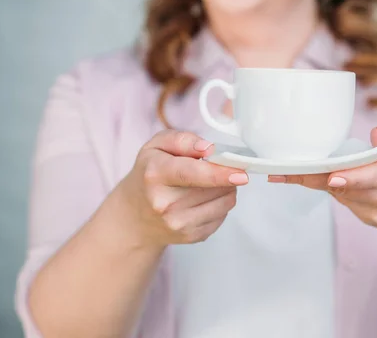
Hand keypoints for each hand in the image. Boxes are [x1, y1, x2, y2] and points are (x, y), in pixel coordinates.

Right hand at [116, 130, 248, 247]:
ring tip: (209, 184)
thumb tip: (208, 148)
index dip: (220, 173)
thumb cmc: (149, 175)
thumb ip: (183, 140)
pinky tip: (203, 200)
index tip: (241, 174)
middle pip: (215, 187)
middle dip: (225, 175)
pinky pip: (222, 216)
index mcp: (155, 174)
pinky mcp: (191, 237)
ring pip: (225, 203)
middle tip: (217, 168)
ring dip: (226, 189)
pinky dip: (220, 205)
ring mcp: (177, 224)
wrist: (135, 217)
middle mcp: (164, 203)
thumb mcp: (157, 146)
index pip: (192, 173)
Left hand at [268, 127, 376, 245]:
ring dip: (316, 181)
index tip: (327, 174)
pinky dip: (332, 187)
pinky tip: (320, 175)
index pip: (371, 175)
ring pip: (339, 195)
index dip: (347, 176)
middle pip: (344, 188)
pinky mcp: (369, 220)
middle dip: (312, 178)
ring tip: (287, 170)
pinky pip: (344, 200)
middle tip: (280, 171)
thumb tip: (376, 134)